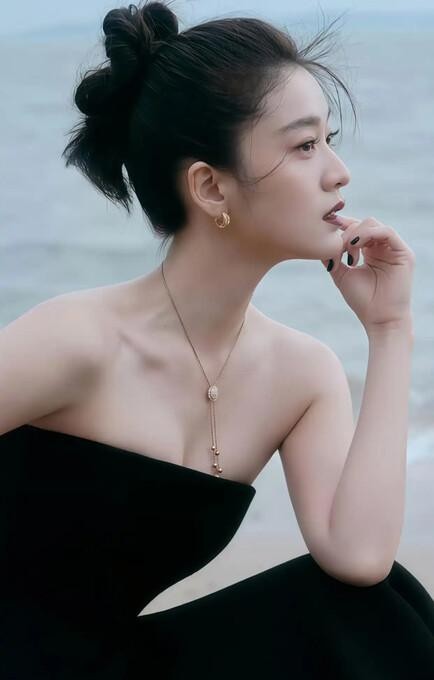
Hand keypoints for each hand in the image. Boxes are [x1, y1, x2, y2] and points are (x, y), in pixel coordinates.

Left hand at [321, 215, 414, 332]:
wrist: (380, 319)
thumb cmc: (362, 300)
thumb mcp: (341, 274)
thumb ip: (332, 256)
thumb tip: (320, 241)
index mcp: (371, 251)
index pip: (357, 229)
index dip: (343, 225)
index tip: (328, 226)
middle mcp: (384, 248)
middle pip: (364, 223)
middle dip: (347, 233)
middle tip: (338, 250)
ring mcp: (394, 249)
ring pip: (373, 224)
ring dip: (355, 234)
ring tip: (347, 252)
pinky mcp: (404, 253)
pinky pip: (387, 232)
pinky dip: (368, 234)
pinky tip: (355, 245)